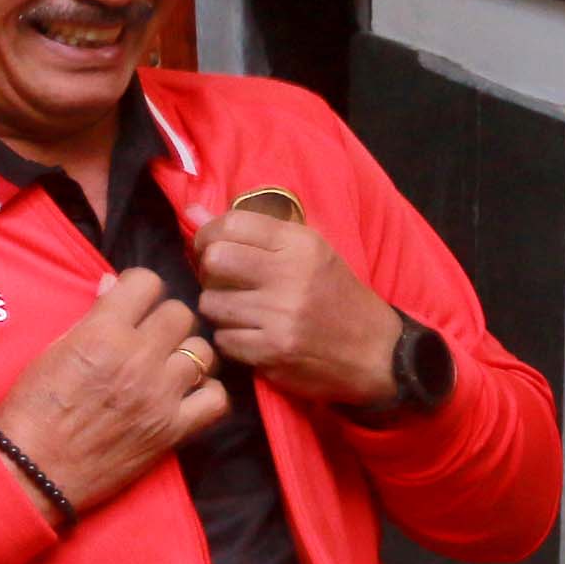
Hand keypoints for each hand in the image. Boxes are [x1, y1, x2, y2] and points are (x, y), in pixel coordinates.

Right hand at [0, 270, 226, 517]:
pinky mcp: (171, 431)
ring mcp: (159, 396)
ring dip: (186, 356)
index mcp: (103, 333)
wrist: (30, 472)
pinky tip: (186, 396)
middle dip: (164, 322)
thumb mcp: (52, 351)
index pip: (148, 282)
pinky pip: (216, 399)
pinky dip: (207, 394)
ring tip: (167, 368)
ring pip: (203, 352)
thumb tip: (113, 283)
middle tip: (150, 339)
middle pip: (181, 314)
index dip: (140, 290)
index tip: (133, 306)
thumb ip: (90, 317)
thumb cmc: (32, 410)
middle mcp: (137, 359)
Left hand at [195, 206, 401, 410]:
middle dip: (209, 271)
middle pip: (215, 259)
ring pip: (211, 303)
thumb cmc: (336, 295)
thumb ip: (251, 232)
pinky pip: (222, 339)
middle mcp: (290, 275)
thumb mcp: (305, 253)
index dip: (208, 234)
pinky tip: (251, 335)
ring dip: (218, 309)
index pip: (232, 223)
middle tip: (222, 280)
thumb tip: (190, 211)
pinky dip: (230, 339)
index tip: (212, 247)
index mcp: (300, 244)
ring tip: (239, 311)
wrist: (375, 350)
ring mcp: (280, 316)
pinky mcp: (272, 352)